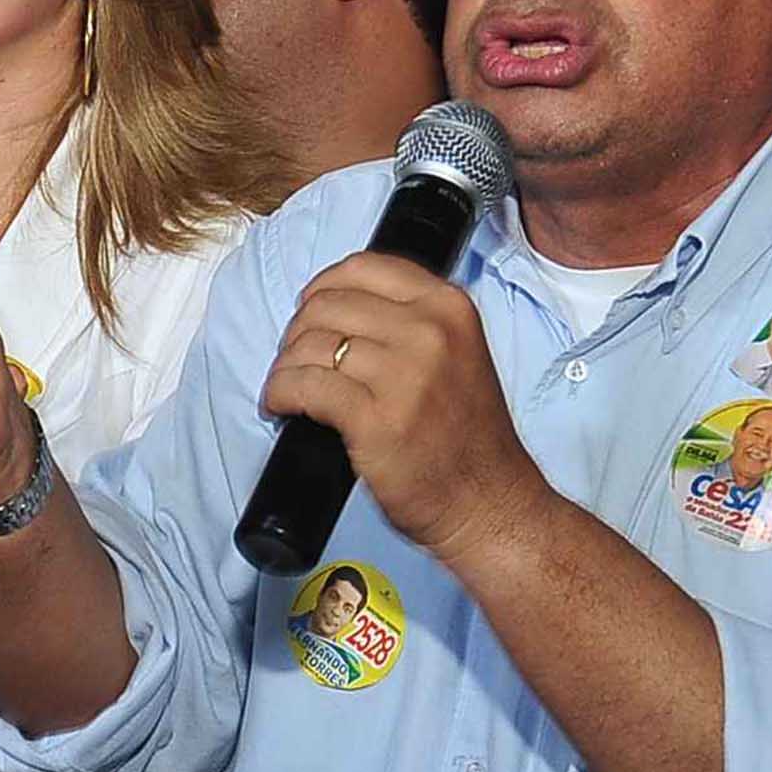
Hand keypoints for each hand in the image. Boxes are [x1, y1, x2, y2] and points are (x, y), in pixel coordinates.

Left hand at [262, 253, 550, 561]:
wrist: (490, 504)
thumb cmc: (467, 437)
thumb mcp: (458, 352)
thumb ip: (411, 321)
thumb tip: (336, 305)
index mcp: (449, 307)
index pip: (364, 267)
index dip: (323, 287)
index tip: (310, 309)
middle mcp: (430, 332)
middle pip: (328, 305)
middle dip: (298, 331)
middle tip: (296, 359)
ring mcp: (404, 375)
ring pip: (310, 344)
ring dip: (285, 366)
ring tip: (287, 387)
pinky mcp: (376, 420)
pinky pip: (304, 386)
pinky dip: (281, 394)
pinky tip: (282, 406)